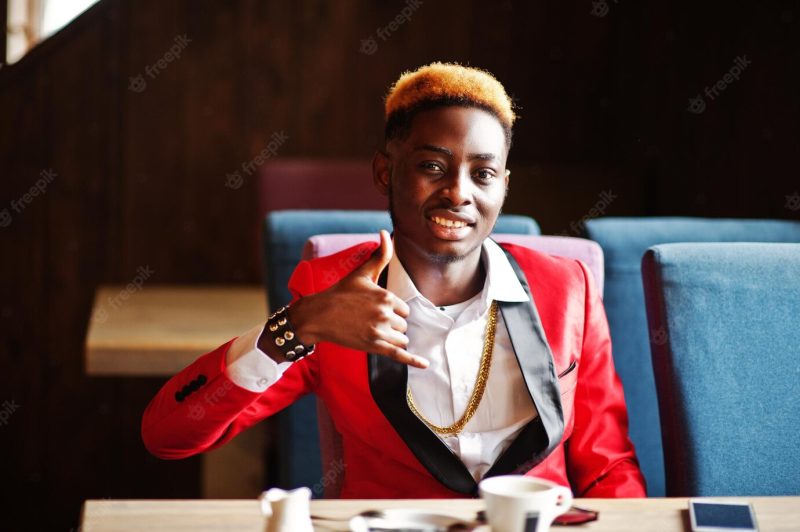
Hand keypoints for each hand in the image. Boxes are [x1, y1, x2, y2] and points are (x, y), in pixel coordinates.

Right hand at [289, 230, 427, 368]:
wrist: (319, 315)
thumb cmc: (340, 293)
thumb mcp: (362, 273)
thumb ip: (379, 255)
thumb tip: (385, 232)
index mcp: (386, 297)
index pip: (403, 309)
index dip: (391, 310)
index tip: (375, 309)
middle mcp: (386, 314)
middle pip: (403, 324)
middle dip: (391, 324)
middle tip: (369, 320)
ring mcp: (380, 332)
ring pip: (401, 339)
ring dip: (392, 338)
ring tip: (373, 332)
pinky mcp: (374, 347)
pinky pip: (400, 355)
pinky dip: (413, 361)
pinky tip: (424, 365)